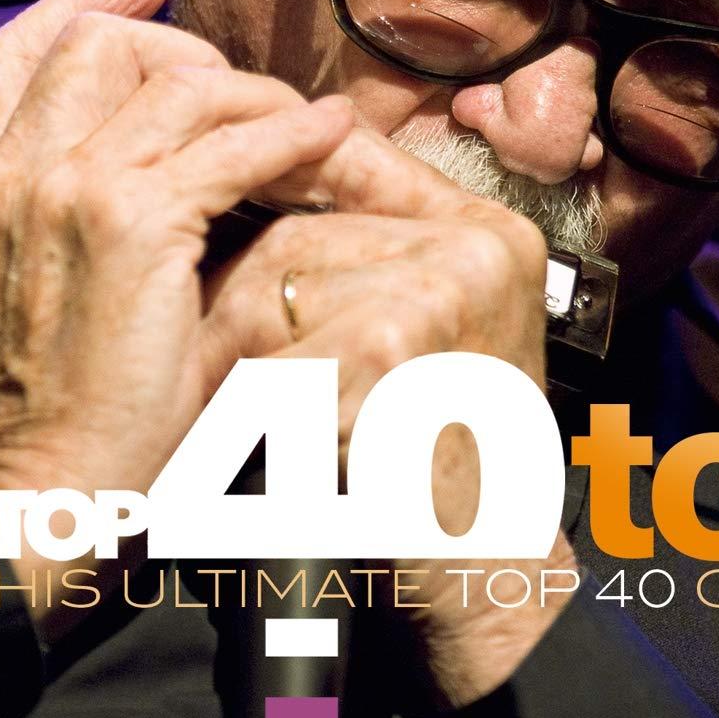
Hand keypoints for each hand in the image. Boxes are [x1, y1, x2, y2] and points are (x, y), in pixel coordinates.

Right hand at [0, 0, 353, 629]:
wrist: (51, 484)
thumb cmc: (56, 399)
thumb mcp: (23, 286)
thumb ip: (54, 208)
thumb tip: (133, 157)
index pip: (18, 51)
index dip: (84, 1)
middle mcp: (11, 173)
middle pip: (103, 47)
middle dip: (182, 49)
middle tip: (242, 83)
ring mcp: (67, 192)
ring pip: (179, 88)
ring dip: (252, 93)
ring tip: (303, 119)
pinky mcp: (135, 225)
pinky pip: (233, 148)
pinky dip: (292, 132)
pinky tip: (332, 131)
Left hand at [199, 127, 576, 704]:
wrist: (485, 557)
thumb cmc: (449, 450)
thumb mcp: (440, 331)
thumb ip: (384, 255)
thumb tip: (277, 182)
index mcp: (490, 233)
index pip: (361, 160)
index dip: (286, 174)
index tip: (229, 193)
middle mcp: (476, 245)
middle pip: (298, 234)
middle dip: (242, 300)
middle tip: (228, 366)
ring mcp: (442, 286)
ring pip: (273, 287)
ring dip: (241, 355)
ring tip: (256, 413)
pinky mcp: (393, 342)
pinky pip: (274, 353)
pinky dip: (262, 407)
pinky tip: (286, 445)